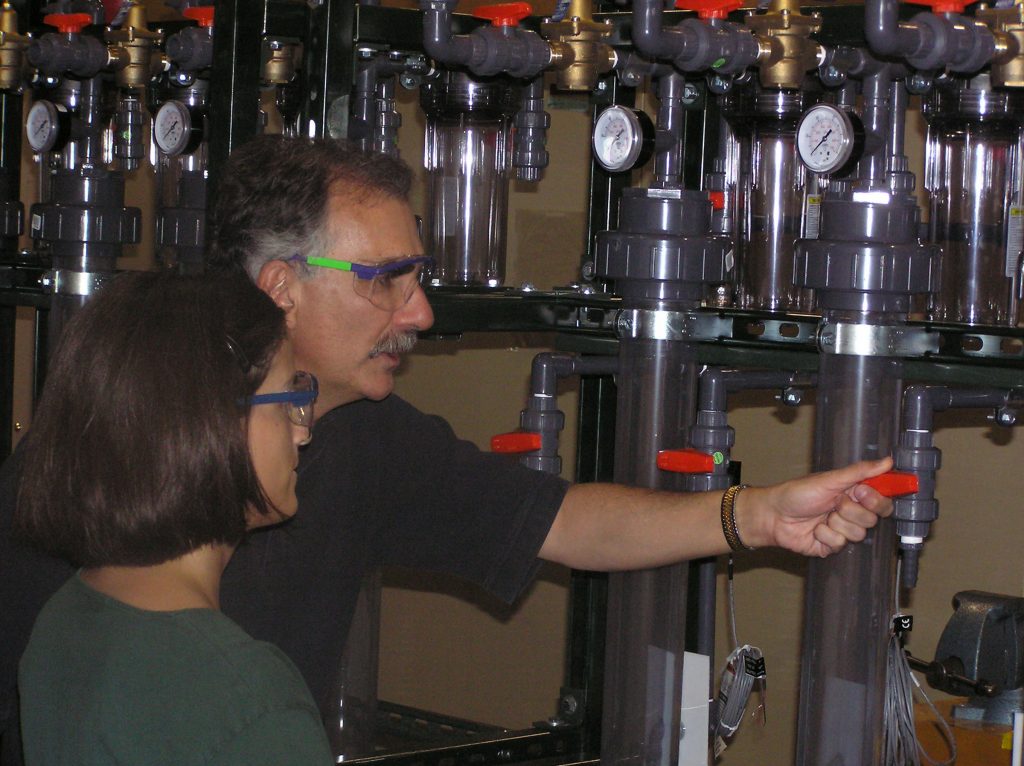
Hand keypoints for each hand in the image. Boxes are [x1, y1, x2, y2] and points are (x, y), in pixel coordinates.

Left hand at [743, 457, 894, 556]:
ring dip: (837, 523)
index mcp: (853, 494)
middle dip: (851, 511)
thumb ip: (860, 472)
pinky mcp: (832, 546)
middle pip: (873, 519)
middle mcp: (851, 512)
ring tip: (822, 516)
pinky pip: (841, 544)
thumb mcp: (829, 479)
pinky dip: (825, 535)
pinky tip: (815, 529)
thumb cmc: (797, 493)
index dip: (877, 499)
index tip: (863, 493)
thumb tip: (888, 462)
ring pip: (859, 533)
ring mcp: (842, 530)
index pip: (882, 500)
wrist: (773, 515)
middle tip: (835, 503)